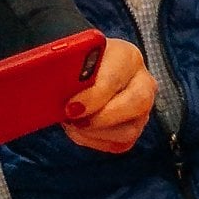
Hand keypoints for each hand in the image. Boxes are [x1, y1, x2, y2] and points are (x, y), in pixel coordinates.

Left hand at [63, 38, 156, 153]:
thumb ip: (66, 64)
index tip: (70, 107)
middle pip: (136, 104)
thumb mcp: (70, 54)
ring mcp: (142, 110)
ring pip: (129, 131)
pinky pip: (120, 144)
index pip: (116, 78)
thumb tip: (55, 82)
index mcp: (127, 56)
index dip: (94, 96)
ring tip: (73, 125)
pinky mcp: (134, 129)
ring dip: (97, 133)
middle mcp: (143, 83)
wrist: (81, 68)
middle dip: (101, 117)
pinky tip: (78, 132)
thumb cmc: (76, 59)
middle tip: (74, 120)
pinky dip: (96, 141)